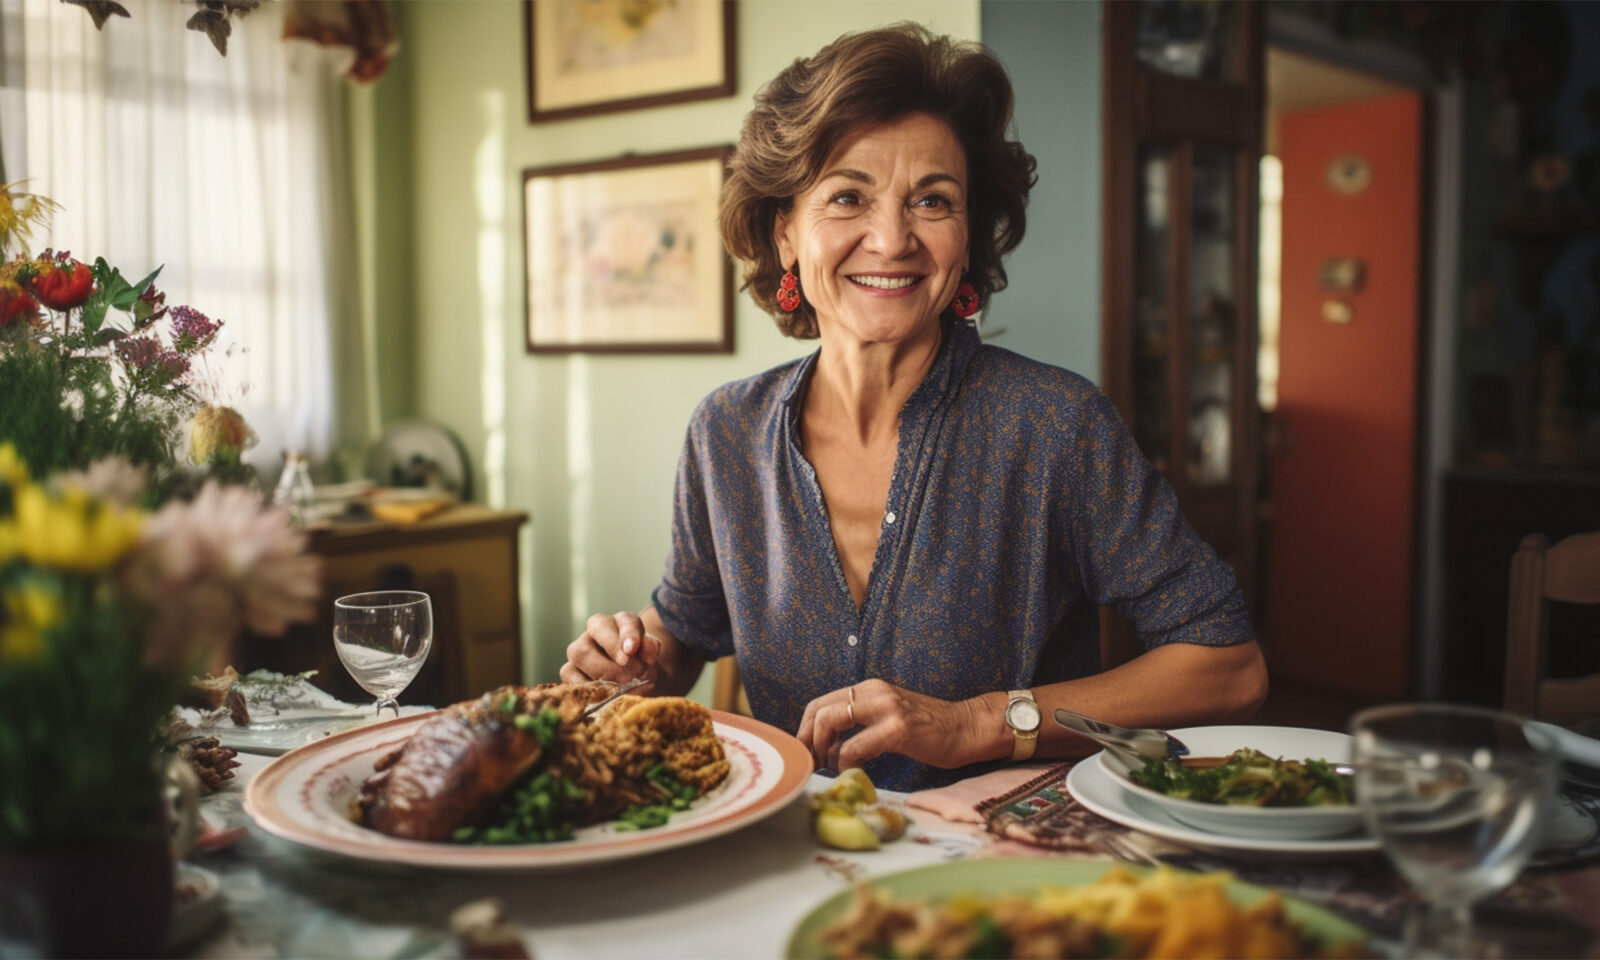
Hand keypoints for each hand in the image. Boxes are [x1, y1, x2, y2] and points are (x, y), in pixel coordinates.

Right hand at [561, 611, 660, 685]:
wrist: (634, 685)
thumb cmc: (642, 667)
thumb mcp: (651, 658)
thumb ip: (651, 650)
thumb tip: (648, 647)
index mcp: (621, 622)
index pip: (625, 620)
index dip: (628, 634)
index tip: (632, 650)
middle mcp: (597, 631)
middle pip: (597, 627)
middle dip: (613, 649)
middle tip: (631, 672)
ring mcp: (580, 650)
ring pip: (579, 652)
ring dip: (602, 670)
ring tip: (621, 685)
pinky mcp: (569, 670)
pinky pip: (569, 675)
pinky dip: (587, 686)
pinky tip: (604, 694)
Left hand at [797, 678, 987, 771]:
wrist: (966, 729)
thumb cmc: (928, 729)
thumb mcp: (889, 715)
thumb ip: (862, 721)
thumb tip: (828, 744)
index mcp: (869, 689)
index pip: (820, 703)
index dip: (804, 729)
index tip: (806, 752)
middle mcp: (874, 692)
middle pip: (818, 710)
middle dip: (807, 741)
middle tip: (813, 763)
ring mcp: (886, 708)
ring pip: (830, 721)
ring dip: (823, 750)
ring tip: (832, 766)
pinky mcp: (897, 729)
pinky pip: (854, 746)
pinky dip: (845, 762)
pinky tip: (856, 770)